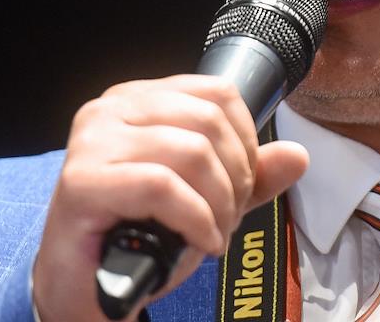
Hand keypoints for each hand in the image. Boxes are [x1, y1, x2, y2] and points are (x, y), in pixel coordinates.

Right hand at [32, 75, 307, 321]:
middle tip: (229, 216)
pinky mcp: (82, 181)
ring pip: (191, 152)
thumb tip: (297, 156)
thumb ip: (252, 176)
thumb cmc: (140, 236)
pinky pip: (163, 187)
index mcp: (140, 99)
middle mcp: (111, 110)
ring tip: (214, 231)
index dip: (247, 140)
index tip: (243, 182)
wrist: (85, 288)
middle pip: (209, 122)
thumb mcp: (209, 199)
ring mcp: (92, 142)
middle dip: (235, 177)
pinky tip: (201, 241)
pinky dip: (196, 219)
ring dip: (218, 203)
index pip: (219, 92)